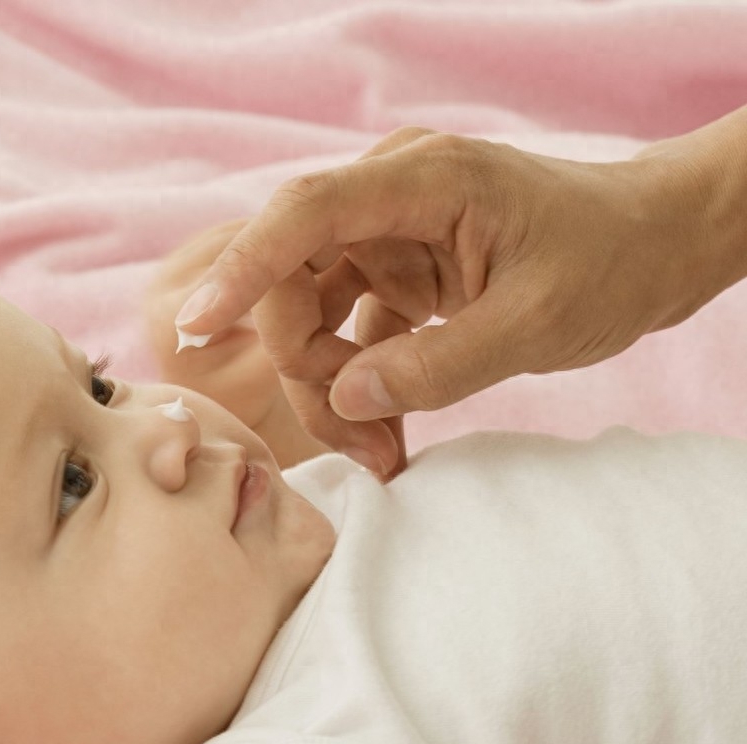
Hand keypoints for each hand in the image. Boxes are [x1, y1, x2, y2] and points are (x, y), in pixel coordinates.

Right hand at [173, 122, 739, 478]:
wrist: (657, 248)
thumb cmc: (610, 264)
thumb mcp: (534, 323)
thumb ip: (438, 364)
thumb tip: (345, 398)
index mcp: (423, 181)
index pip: (307, 213)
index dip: (245, 266)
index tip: (198, 323)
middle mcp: (391, 200)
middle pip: (294, 276)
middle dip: (305, 364)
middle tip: (356, 442)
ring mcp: (389, 236)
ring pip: (310, 311)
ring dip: (329, 386)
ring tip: (379, 451)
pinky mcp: (396, 271)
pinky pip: (345, 329)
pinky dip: (356, 383)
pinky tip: (385, 431)